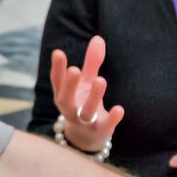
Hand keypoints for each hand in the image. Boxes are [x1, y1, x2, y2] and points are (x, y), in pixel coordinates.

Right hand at [49, 36, 123, 153]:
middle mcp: (70, 109)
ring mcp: (84, 122)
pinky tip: (119, 109)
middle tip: (74, 69)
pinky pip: (106, 126)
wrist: (87, 138)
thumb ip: (92, 62)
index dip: (57, 69)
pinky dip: (112, 118)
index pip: (57, 82)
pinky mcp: (100, 131)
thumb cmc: (83, 102)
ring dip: (93, 97)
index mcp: (63, 95)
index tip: (58, 53)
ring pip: (86, 112)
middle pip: (66, 98)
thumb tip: (98, 38)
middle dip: (69, 85)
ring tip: (101, 80)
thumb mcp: (86, 82)